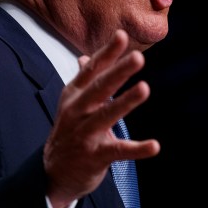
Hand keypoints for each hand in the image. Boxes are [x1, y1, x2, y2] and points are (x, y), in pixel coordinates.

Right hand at [43, 29, 160, 207]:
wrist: (52, 172)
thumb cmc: (68, 132)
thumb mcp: (71, 103)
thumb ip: (84, 80)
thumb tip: (85, 57)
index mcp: (74, 95)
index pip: (92, 70)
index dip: (107, 53)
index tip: (122, 35)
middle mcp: (78, 111)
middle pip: (99, 88)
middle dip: (118, 72)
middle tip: (137, 58)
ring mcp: (85, 134)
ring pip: (107, 115)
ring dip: (126, 102)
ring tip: (145, 88)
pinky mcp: (95, 156)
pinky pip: (118, 151)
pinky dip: (137, 149)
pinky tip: (154, 146)